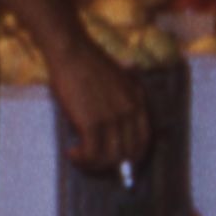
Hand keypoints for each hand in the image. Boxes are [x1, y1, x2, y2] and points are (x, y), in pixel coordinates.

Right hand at [43, 35, 149, 172]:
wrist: (72, 51)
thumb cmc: (90, 62)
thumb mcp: (121, 77)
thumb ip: (127, 95)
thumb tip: (121, 116)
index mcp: (137, 103)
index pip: (144, 141)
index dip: (131, 156)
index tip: (116, 159)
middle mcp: (129, 113)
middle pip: (128, 155)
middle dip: (110, 164)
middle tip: (93, 161)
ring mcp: (111, 119)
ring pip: (110, 159)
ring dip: (93, 164)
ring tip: (79, 157)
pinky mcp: (91, 123)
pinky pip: (91, 154)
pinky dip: (81, 159)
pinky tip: (71, 152)